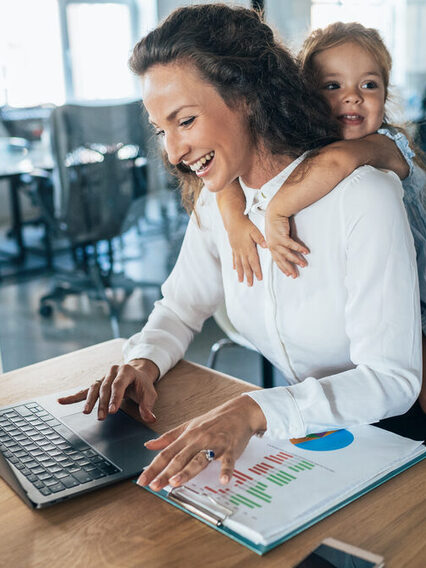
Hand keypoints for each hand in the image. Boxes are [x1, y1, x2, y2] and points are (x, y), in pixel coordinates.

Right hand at [57, 358, 159, 421]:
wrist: (137, 373)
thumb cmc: (142, 385)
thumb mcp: (150, 394)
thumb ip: (148, 406)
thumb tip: (150, 419)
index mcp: (126, 371)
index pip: (119, 385)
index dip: (115, 398)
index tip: (112, 411)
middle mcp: (113, 371)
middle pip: (105, 388)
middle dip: (102, 403)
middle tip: (102, 417)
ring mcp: (103, 377)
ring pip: (94, 388)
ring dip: (90, 401)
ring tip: (86, 412)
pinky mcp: (97, 384)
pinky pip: (84, 390)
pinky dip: (73, 396)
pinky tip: (61, 401)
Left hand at [137, 395, 265, 490]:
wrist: (239, 412)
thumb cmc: (214, 420)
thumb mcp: (189, 426)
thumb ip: (168, 437)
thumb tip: (148, 445)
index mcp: (187, 436)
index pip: (166, 453)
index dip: (153, 467)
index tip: (142, 480)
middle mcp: (199, 440)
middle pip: (180, 458)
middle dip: (166, 473)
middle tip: (154, 486)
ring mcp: (215, 444)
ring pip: (199, 459)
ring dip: (188, 471)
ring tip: (176, 482)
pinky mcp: (230, 448)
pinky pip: (228, 461)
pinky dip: (226, 470)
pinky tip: (223, 480)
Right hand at [228, 217, 266, 285]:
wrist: (232, 221)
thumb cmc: (244, 224)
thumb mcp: (254, 230)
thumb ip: (260, 239)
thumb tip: (266, 246)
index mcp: (248, 247)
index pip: (253, 261)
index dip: (256, 270)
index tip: (259, 278)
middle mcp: (241, 251)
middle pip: (246, 266)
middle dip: (248, 276)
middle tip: (250, 284)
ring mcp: (236, 250)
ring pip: (239, 264)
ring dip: (240, 273)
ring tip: (241, 281)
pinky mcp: (233, 248)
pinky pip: (234, 258)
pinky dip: (235, 265)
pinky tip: (235, 270)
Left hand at [265, 211, 308, 277]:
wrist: (274, 213)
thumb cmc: (276, 224)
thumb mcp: (276, 236)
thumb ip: (280, 244)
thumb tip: (288, 250)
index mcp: (271, 246)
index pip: (277, 260)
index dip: (283, 268)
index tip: (288, 274)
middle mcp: (272, 246)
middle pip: (282, 260)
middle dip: (289, 268)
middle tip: (295, 275)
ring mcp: (276, 242)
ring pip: (287, 254)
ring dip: (296, 260)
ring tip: (303, 264)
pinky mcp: (281, 237)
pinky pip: (292, 245)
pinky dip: (299, 249)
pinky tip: (305, 252)